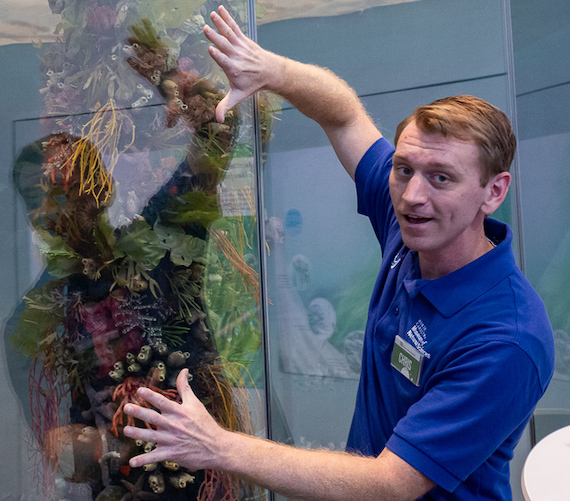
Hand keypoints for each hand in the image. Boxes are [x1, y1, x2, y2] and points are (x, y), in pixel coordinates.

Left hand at [123, 368, 225, 469]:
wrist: (216, 447)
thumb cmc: (205, 423)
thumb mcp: (196, 403)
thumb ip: (185, 387)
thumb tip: (183, 370)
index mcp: (179, 412)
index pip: (163, 402)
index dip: (151, 395)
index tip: (139, 390)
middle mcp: (174, 425)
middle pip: (154, 417)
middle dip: (139, 412)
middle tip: (126, 407)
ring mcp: (172, 440)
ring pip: (151, 437)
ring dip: (138, 434)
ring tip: (126, 430)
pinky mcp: (171, 454)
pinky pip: (155, 457)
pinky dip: (143, 460)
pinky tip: (132, 462)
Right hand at [204, 6, 274, 122]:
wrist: (270, 72)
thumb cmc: (251, 85)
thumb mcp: (238, 96)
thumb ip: (226, 106)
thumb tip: (218, 120)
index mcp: (234, 69)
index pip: (224, 61)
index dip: (218, 56)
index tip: (211, 49)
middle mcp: (237, 56)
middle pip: (224, 45)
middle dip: (215, 37)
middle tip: (205, 29)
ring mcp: (240, 46)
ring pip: (228, 33)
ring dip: (220, 23)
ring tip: (211, 15)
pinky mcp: (243, 39)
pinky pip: (234, 27)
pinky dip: (227, 18)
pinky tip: (220, 9)